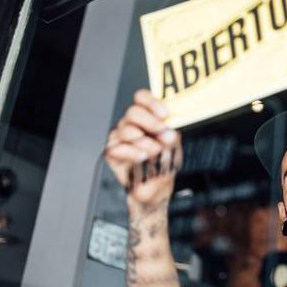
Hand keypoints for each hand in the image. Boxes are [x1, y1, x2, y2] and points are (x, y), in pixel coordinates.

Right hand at [104, 89, 182, 213]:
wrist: (156, 188)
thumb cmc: (164, 164)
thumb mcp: (174, 147)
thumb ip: (171, 135)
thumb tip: (169, 130)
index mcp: (147, 117)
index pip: (141, 98)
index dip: (151, 102)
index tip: (164, 114)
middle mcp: (132, 124)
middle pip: (133, 112)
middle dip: (150, 122)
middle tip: (162, 131)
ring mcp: (120, 137)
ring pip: (126, 130)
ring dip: (145, 141)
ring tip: (155, 151)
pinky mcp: (112, 153)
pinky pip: (117, 148)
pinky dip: (132, 153)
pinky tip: (142, 158)